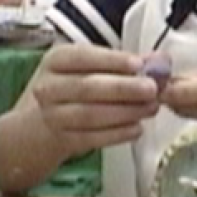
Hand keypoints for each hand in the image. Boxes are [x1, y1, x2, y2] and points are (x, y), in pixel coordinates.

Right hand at [31, 44, 160, 157]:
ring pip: (90, 115)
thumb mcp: (88, 69)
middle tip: (151, 89)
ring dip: (125, 112)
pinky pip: (92, 138)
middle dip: (123, 88)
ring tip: (150, 109)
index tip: (138, 63)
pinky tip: (136, 128)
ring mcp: (53, 116)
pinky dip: (117, 134)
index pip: (83, 57)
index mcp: (56, 61)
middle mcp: (49, 87)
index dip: (112, 60)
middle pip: (87, 87)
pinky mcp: (62, 140)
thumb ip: (124, 63)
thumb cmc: (70, 89)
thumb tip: (160, 60)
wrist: (35, 127)